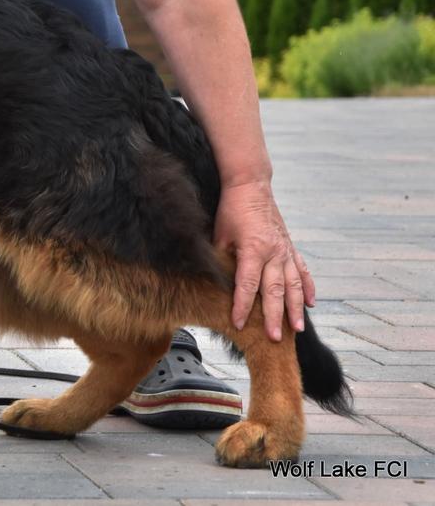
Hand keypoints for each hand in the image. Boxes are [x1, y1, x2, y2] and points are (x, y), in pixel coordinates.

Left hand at [212, 179, 315, 340]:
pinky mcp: (291, 247)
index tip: (237, 323)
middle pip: (274, 290)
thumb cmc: (231, 210)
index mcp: (253, 248)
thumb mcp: (220, 234)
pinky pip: (303, 271)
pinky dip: (308, 288)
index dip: (242, 305)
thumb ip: (221, 259)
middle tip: (275, 338)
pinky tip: (311, 304)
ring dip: (295, 308)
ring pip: (294, 284)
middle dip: (274, 316)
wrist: (251, 186)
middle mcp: (273, 252)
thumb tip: (214, 283)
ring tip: (297, 329)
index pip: (247, 284)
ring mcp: (285, 250)